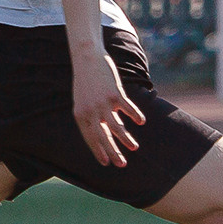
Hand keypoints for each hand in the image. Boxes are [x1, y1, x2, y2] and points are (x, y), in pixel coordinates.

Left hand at [73, 46, 146, 165]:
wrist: (86, 59)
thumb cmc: (85, 81)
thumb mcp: (81, 100)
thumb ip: (89, 116)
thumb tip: (102, 130)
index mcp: (80, 115)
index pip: (90, 138)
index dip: (98, 151)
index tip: (106, 163)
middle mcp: (91, 111)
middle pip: (102, 137)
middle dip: (112, 152)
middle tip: (121, 164)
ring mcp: (102, 103)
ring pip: (116, 126)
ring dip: (125, 139)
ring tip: (134, 148)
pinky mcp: (114, 93)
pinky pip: (127, 108)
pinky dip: (135, 115)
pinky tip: (141, 122)